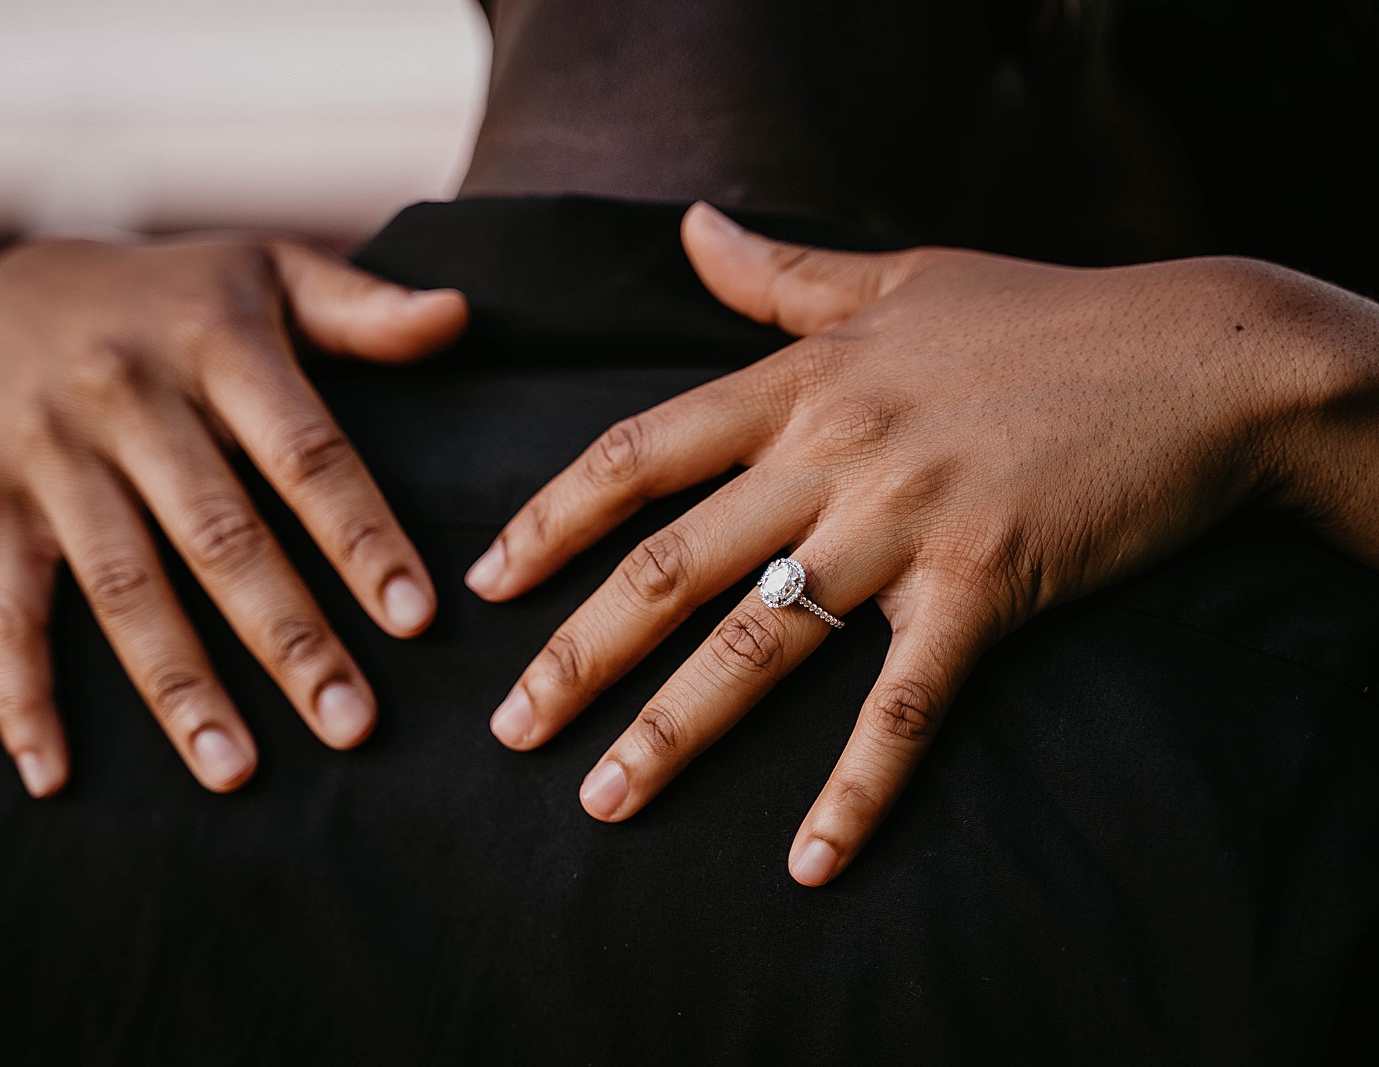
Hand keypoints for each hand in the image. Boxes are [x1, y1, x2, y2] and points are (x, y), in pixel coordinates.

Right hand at [0, 235, 465, 796]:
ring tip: (235, 772)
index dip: (361, 537)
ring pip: (122, 587)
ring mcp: (48, 453)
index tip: (416, 618)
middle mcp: (125, 394)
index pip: (304, 452)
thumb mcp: (270, 275)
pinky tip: (54, 774)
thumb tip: (459, 315)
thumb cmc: (181, 299)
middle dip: (289, 639)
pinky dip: (21, 695)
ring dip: (179, 686)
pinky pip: (4, 610)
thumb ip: (362, 309)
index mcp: (214, 342)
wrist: (7, 286)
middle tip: (352, 725)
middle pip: (220, 536)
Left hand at [467, 201, 1378, 885]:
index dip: (551, 519)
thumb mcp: (898, 278)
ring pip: (758, 643)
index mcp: (800, 385)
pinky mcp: (986, 584)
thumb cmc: (1046, 315)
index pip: (638, 454)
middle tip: (509, 730)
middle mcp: (831, 454)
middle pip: (669, 563)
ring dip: (671, 733)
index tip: (487, 582)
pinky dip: (857, 789)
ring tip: (603, 802)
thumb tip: (692, 226)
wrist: (1203, 353)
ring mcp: (904, 521)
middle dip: (577, 652)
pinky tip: (811, 864)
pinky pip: (904, 705)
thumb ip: (780, 274)